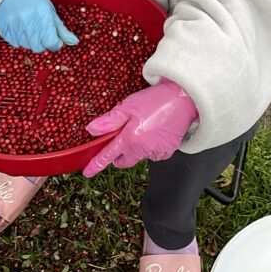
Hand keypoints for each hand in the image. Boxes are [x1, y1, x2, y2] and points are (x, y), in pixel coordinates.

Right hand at [0, 0, 77, 52]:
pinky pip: (14, 43)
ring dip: (30, 40)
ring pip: (26, 46)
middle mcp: (28, 24)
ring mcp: (14, 27)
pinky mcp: (3, 28)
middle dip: (43, 43)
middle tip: (41, 33)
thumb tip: (74, 42)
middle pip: (38, 47)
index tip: (55, 39)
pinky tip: (19, 27)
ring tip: (29, 27)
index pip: (51, 42)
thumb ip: (61, 29)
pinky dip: (18, 38)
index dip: (55, 43)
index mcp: (43, 18)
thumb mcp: (50, 11)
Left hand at [82, 79, 197, 177]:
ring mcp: (156, 153)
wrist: (183, 99)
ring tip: (145, 127)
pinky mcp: (168, 152)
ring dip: (138, 148)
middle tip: (124, 137)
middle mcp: (142, 150)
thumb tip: (92, 130)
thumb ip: (110, 121)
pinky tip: (156, 131)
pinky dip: (151, 146)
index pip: (108, 155)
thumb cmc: (155, 100)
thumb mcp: (128, 106)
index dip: (96, 164)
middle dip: (121, 154)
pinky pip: (153, 153)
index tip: (87, 172)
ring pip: (140, 156)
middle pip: (125, 160)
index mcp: (130, 139)